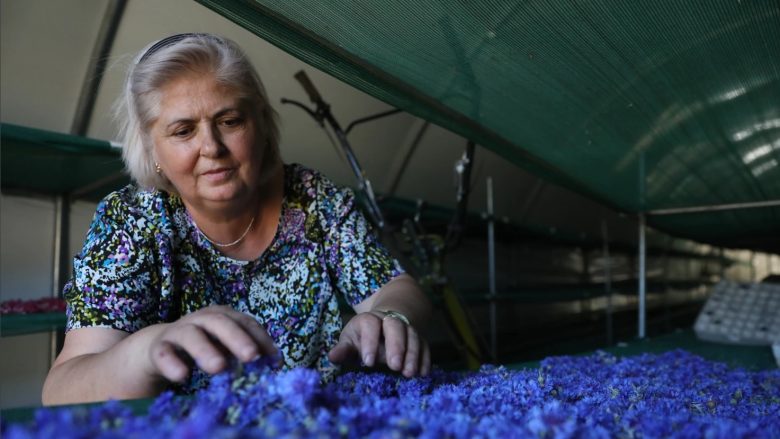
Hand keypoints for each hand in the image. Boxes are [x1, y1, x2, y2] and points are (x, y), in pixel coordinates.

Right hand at [147, 305, 277, 382]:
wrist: (160, 349)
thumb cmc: (204, 347)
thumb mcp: (226, 347)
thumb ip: (246, 352)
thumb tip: (276, 364)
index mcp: (222, 316)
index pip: (245, 322)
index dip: (260, 337)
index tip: (273, 358)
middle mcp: (201, 319)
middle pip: (220, 323)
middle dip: (237, 338)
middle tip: (251, 356)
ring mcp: (178, 331)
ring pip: (191, 336)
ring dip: (205, 350)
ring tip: (219, 368)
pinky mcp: (158, 348)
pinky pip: (163, 354)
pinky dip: (172, 364)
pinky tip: (182, 377)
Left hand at [328, 311, 430, 376]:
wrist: (384, 323)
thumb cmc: (362, 337)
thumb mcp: (350, 341)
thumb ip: (344, 350)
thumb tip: (332, 356)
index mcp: (368, 320)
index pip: (370, 325)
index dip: (370, 342)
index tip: (368, 362)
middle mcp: (389, 320)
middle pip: (396, 326)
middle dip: (396, 346)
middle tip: (394, 366)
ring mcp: (406, 328)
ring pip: (413, 335)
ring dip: (412, 354)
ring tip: (409, 373)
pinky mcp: (419, 338)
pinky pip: (425, 345)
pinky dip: (425, 358)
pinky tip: (422, 373)